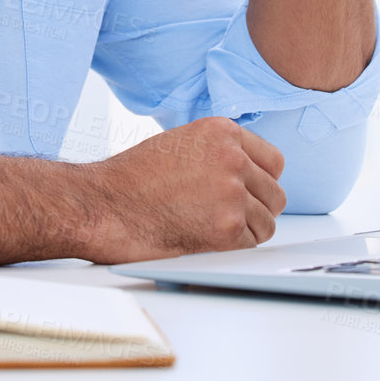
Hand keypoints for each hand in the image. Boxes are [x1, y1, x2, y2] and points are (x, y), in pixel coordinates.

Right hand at [75, 116, 286, 262]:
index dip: (261, 181)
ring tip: (214, 228)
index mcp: (223, 132)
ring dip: (247, 231)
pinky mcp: (227, 227)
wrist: (104, 204)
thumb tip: (248, 174)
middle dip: (257, 208)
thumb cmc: (133, 178)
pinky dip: (232, 249)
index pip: (275, 162)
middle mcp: (233, 158)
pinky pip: (251, 244)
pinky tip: (206, 240)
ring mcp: (232, 192)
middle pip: (275, 194)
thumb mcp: (182, 143)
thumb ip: (219, 152)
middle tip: (230, 216)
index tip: (249, 192)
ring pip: (267, 222)